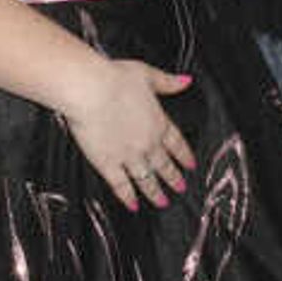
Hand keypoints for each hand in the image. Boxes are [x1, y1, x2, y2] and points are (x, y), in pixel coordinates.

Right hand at [56, 55, 196, 210]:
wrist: (91, 91)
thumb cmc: (114, 78)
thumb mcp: (147, 75)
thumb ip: (167, 82)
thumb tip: (186, 81)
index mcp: (158, 122)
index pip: (176, 143)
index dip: (184, 155)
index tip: (190, 165)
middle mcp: (147, 142)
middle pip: (164, 165)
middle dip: (173, 178)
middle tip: (180, 188)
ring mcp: (128, 155)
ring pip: (146, 179)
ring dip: (155, 192)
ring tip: (162, 203)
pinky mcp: (108, 163)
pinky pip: (120, 185)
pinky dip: (127, 196)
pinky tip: (133, 206)